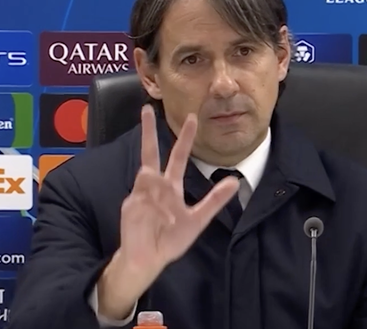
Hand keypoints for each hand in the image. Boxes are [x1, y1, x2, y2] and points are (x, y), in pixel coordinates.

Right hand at [97, 105, 238, 319]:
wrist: (149, 259)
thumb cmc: (171, 240)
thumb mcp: (198, 220)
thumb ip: (215, 200)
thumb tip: (235, 181)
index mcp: (170, 187)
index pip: (178, 156)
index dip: (185, 138)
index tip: (192, 119)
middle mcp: (155, 185)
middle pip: (151, 152)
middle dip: (148, 131)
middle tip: (147, 107)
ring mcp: (141, 193)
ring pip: (147, 174)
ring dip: (159, 192)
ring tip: (167, 219)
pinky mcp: (131, 204)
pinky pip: (144, 199)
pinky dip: (156, 209)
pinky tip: (161, 221)